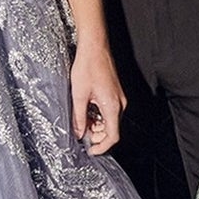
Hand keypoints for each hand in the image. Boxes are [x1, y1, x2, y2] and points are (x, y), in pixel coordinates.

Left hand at [70, 40, 123, 154]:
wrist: (95, 47)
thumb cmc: (88, 67)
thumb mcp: (79, 95)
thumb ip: (79, 117)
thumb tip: (79, 133)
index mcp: (112, 106)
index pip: (113, 136)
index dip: (102, 146)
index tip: (91, 150)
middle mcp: (119, 104)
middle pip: (112, 130)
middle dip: (98, 135)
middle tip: (82, 133)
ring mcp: (119, 98)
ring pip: (111, 121)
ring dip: (97, 125)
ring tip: (82, 119)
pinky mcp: (115, 93)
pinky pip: (110, 111)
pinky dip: (99, 116)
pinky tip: (87, 110)